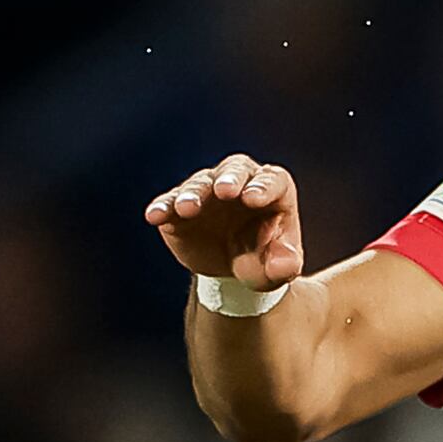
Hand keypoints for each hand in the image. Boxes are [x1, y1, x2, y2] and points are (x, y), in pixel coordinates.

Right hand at [144, 156, 303, 296]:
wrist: (233, 272)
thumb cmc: (263, 261)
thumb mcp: (278, 269)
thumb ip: (285, 265)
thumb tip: (287, 265)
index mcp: (272, 190)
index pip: (272, 180)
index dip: (263, 187)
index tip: (254, 198)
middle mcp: (240, 182)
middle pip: (235, 169)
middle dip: (229, 179)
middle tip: (223, 190)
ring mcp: (207, 191)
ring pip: (199, 183)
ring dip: (192, 194)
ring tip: (186, 208)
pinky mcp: (179, 206)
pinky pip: (169, 202)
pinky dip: (162, 207)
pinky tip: (155, 216)